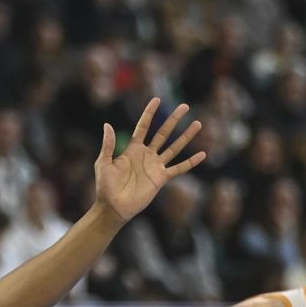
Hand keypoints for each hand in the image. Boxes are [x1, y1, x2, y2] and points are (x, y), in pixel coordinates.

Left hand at [93, 98, 206, 222]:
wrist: (114, 207)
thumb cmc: (105, 186)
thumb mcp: (103, 163)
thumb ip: (108, 145)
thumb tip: (107, 125)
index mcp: (132, 149)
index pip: (143, 126)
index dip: (150, 113)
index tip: (157, 99)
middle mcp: (146, 155)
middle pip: (163, 133)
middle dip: (173, 119)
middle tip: (185, 106)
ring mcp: (155, 166)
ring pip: (174, 147)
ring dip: (186, 136)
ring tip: (198, 124)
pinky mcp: (161, 178)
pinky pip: (179, 168)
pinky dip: (190, 162)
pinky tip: (202, 154)